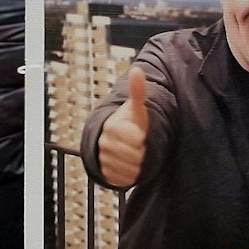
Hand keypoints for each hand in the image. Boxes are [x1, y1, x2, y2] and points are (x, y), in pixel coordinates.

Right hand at [97, 69, 150, 188]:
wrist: (116, 139)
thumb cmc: (131, 122)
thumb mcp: (137, 108)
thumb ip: (138, 91)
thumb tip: (138, 70)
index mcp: (113, 126)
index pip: (137, 139)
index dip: (144, 139)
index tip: (142, 135)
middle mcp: (105, 143)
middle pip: (136, 156)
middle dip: (143, 152)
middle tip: (140, 146)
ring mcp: (104, 158)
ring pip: (131, 168)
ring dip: (139, 164)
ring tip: (136, 154)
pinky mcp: (106, 172)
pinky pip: (125, 179)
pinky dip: (132, 175)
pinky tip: (130, 164)